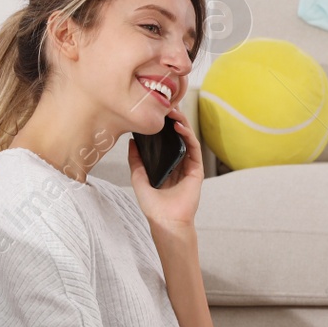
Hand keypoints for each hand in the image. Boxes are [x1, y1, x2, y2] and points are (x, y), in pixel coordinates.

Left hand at [127, 106, 203, 230]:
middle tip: (165, 105)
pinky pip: (194, 148)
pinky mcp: (196, 170)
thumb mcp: (138, 178)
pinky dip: (188, 135)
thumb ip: (135, 161)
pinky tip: (180, 127)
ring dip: (181, 123)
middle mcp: (178, 163)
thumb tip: (131, 141)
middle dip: (172, 120)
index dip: (161, 126)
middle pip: (177, 136)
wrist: (166, 221)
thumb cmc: (153, 206)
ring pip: (187, 138)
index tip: (154, 112)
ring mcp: (188, 165)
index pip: (165, 140)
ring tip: (173, 112)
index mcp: (165, 164)